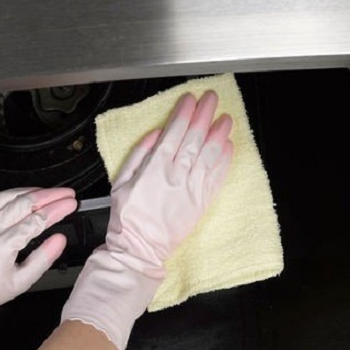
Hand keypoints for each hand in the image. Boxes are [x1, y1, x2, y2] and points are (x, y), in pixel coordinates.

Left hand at [0, 187, 76, 349]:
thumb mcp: (21, 282)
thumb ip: (43, 259)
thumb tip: (60, 240)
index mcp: (3, 244)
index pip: (37, 220)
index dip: (57, 209)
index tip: (71, 204)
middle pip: (26, 202)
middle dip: (51, 195)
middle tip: (67, 193)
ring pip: (11, 194)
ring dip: (34, 191)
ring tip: (52, 192)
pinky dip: (14, 192)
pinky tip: (25, 194)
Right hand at [61, 91, 233, 349]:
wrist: (139, 250)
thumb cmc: (127, 218)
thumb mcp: (120, 183)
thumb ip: (138, 156)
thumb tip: (154, 135)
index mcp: (155, 169)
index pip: (174, 134)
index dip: (184, 114)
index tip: (191, 99)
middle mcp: (176, 176)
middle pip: (195, 140)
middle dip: (204, 116)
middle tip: (212, 99)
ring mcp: (191, 190)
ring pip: (209, 156)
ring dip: (219, 135)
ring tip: (226, 119)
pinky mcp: (201, 204)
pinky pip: (216, 178)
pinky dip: (224, 161)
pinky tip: (228, 146)